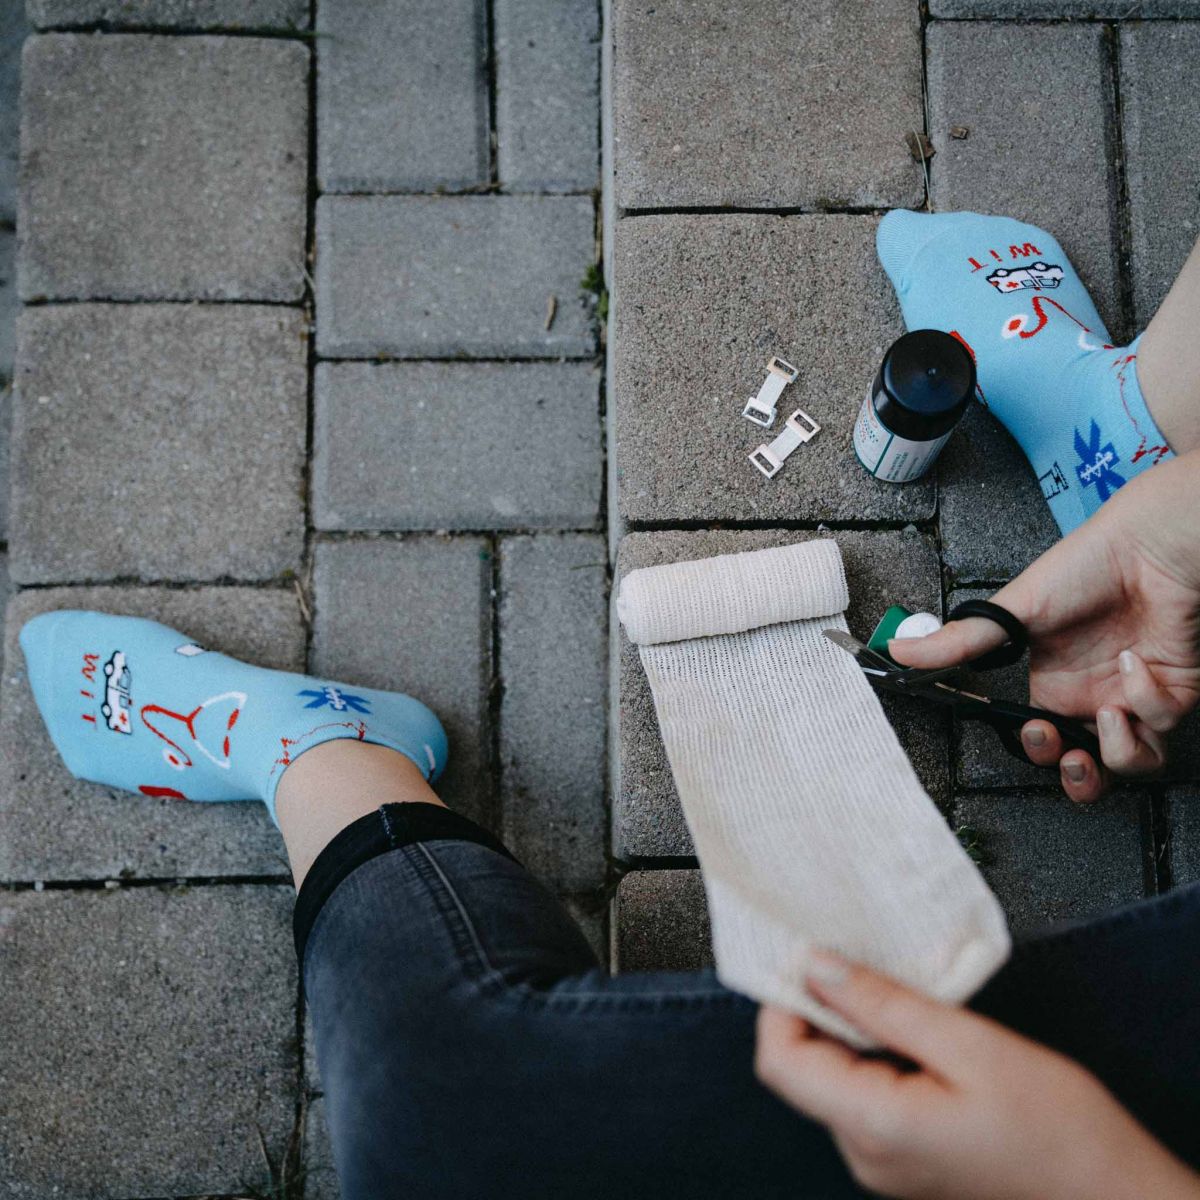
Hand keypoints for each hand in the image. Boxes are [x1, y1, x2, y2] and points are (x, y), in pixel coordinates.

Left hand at [755, 953, 1199, 1199]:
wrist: (1116, 1197)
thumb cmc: (1058, 1128)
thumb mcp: (970, 1044)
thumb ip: (882, 1004)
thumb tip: (816, 966)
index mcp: (873, 1127)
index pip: (780, 1060)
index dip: (782, 1002)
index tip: (809, 956)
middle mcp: (865, 1154)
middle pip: (802, 1067)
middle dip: (821, 1008)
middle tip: (860, 962)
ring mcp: (882, 1164)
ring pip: (833, 1078)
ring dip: (852, 1030)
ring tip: (899, 997)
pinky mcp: (902, 1159)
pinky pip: (863, 1096)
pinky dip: (874, 1056)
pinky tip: (913, 1033)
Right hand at [890, 450, 1199, 801]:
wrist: (1150, 546)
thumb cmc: (1085, 565)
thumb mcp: (1012, 610)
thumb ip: (958, 642)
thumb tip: (898, 651)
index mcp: (1052, 680)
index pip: (1041, 736)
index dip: (1037, 748)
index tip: (1032, 729)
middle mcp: (1092, 692)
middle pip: (1087, 765)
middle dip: (1078, 778)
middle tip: (1069, 753)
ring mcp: (1134, 693)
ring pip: (1132, 760)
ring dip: (1119, 750)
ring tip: (1109, 714)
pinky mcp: (1175, 688)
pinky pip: (1164, 721)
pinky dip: (1149, 699)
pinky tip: (1136, 664)